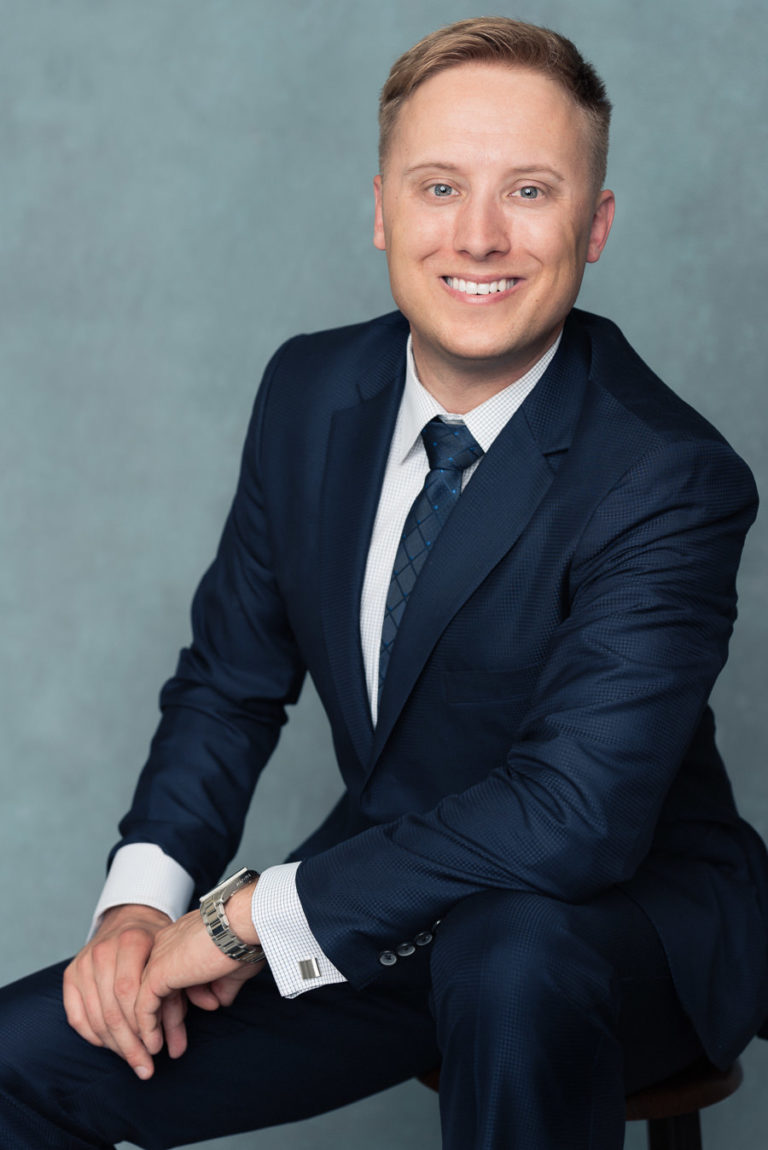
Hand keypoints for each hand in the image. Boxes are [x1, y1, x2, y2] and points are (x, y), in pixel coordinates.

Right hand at [63, 903, 169, 1078]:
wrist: (131, 919)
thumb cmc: (157, 946)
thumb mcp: (171, 965)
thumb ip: (175, 1004)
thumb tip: (177, 1051)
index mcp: (131, 940)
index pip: (130, 992)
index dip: (142, 1027)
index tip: (157, 1050)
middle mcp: (103, 950)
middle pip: (112, 1010)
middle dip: (130, 1045)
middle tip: (145, 1067)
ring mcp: (83, 962)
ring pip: (94, 1017)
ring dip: (115, 1046)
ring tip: (134, 1061)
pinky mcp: (70, 974)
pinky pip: (77, 1017)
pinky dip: (95, 1037)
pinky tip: (113, 1046)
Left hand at [135, 885, 263, 1073]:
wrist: (241, 924)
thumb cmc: (244, 939)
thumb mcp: (232, 967)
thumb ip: (221, 984)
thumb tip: (219, 1001)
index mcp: (180, 939)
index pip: (172, 976)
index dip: (181, 1003)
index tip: (190, 1024)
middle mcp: (164, 946)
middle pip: (156, 990)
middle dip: (163, 1021)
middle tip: (169, 1049)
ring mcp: (157, 958)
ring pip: (144, 1000)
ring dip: (151, 1030)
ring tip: (156, 1054)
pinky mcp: (156, 973)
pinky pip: (143, 1007)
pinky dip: (147, 1028)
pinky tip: (153, 1046)